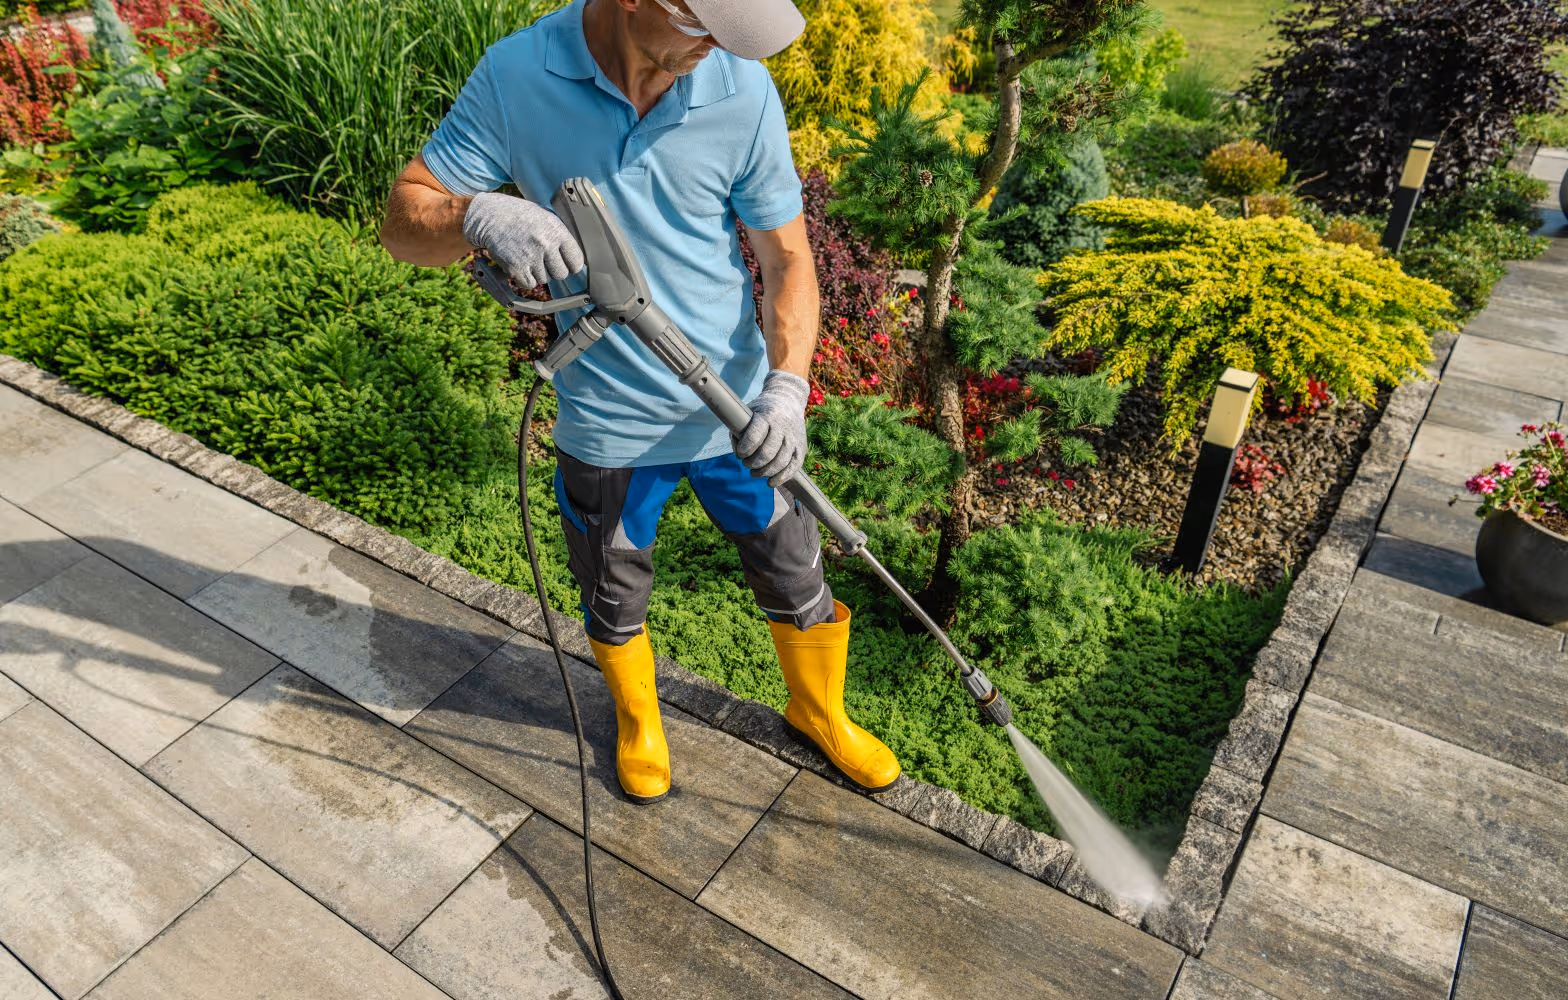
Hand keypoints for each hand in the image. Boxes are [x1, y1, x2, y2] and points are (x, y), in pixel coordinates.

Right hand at [461, 192, 583, 288]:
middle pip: (561, 274)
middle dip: (553, 270)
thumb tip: (575, 260)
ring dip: (536, 273)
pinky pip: (528, 284)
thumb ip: (560, 237)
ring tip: (526, 255)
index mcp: (556, 231)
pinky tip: (519, 264)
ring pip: (543, 280)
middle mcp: (545, 244)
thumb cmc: (519, 215)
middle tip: (542, 260)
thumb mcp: (544, 217)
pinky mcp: (516, 267)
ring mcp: (531, 257)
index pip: (576, 261)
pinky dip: (524, 279)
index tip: (566, 265)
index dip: (571, 265)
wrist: (490, 215)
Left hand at [733, 370, 808, 487]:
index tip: (740, 454)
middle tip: (746, 464)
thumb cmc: (762, 411)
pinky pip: (793, 467)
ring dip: (765, 472)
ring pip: (781, 462)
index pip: (755, 435)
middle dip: (753, 463)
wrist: (788, 400)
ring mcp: (794, 437)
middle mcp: (783, 426)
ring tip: (754, 473)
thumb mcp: (747, 413)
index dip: (745, 448)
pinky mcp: (802, 447)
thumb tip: (738, 455)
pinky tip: (770, 482)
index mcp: (768, 415)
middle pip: (768, 452)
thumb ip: (739, 432)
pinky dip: (781, 477)